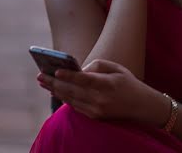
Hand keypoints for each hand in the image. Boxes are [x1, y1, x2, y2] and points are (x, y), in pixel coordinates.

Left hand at [37, 59, 162, 123]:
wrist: (142, 107)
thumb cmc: (127, 82)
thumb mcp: (116, 67)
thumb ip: (96, 65)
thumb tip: (78, 69)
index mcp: (107, 85)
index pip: (84, 80)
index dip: (69, 75)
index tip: (55, 70)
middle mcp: (101, 99)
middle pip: (72, 90)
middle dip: (54, 83)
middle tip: (40, 75)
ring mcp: (97, 110)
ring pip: (71, 99)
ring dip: (55, 90)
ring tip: (43, 82)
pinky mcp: (95, 116)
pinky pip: (75, 106)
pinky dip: (64, 97)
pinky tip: (55, 90)